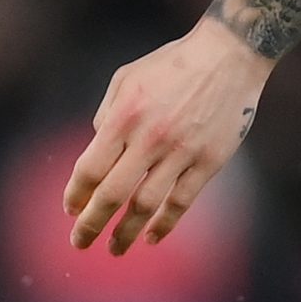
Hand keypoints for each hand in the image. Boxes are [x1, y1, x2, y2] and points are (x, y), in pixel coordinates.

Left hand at [65, 19, 273, 253]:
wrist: (229, 53)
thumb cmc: (173, 63)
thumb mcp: (127, 77)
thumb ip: (107, 113)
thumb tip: (97, 150)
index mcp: (125, 114)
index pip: (90, 168)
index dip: (76, 194)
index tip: (71, 209)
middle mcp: (150, 136)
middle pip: (112, 194)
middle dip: (91, 224)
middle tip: (80, 242)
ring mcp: (182, 151)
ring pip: (146, 205)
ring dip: (126, 232)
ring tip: (114, 248)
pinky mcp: (209, 160)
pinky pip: (182, 201)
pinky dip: (165, 224)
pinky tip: (152, 237)